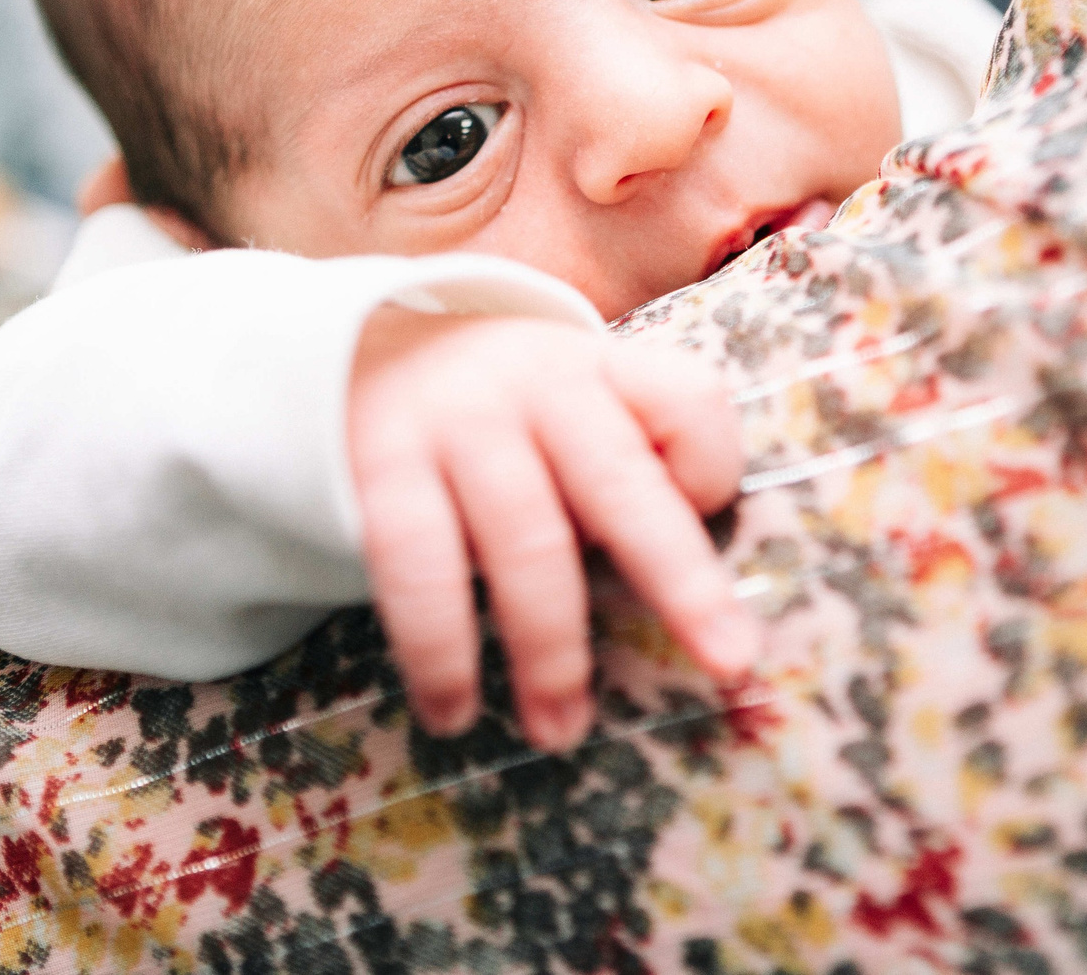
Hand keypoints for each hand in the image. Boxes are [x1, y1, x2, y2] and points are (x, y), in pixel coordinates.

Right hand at [348, 309, 756, 750]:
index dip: (710, 469)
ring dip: (550, 650)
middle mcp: (539, 385)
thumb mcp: (576, 405)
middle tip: (728, 660)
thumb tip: (688, 606)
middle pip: (621, 484)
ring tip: (559, 729)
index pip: (690, 401)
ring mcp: (460, 424)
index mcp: (603, 369)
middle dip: (681, 580)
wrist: (358, 356)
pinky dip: (439, 649)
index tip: (701, 517)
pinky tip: (453, 710)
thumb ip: (632, 470)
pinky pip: (419, 568)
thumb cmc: (505, 416)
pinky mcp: (383, 468)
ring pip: (525, 542)